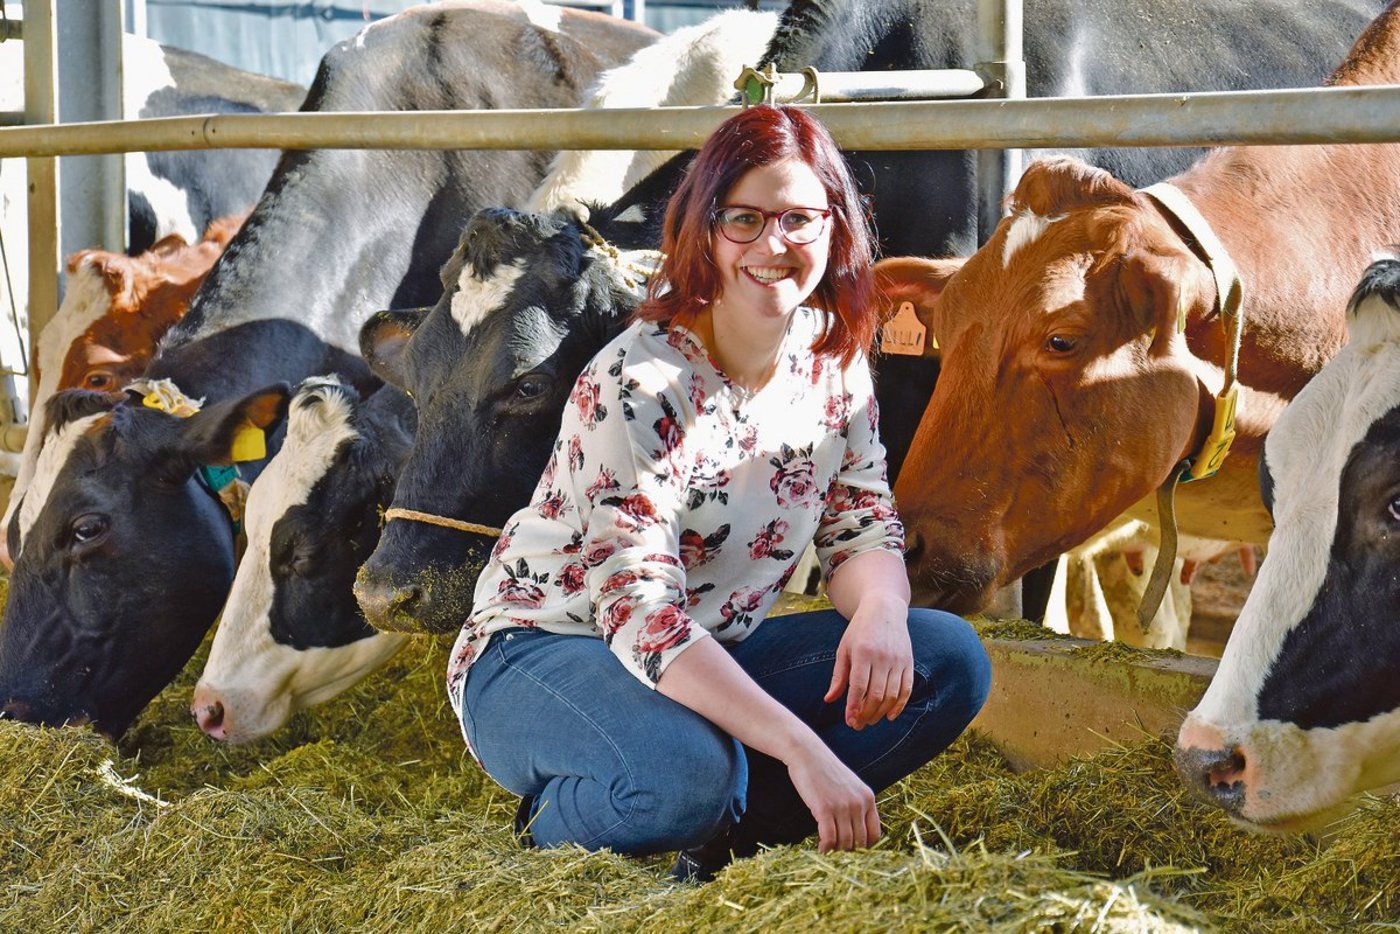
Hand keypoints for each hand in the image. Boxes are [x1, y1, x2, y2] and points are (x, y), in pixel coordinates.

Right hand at [785, 741, 879, 851]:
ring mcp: (843, 806)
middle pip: (860, 842)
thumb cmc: (825, 771)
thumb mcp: (849, 786)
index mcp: (868, 798)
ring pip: (845, 843)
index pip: (875, 834)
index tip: (853, 848)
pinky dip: (826, 848)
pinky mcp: (825, 808)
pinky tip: (821, 848)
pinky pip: (829, 838)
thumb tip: (855, 834)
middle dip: (848, 850)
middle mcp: (859, 803)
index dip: (865, 846)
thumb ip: (856, 805)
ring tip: (828, 848)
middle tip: (837, 851)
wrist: (807, 753)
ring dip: (836, 850)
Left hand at [824, 595, 912, 729]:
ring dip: (881, 713)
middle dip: (866, 714)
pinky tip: (890, 716)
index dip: (854, 707)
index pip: (859, 686)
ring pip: (891, 695)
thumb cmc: (859, 631)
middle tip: (858, 725)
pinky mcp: (909, 662)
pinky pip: (906, 689)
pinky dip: (900, 706)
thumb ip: (838, 676)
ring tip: (869, 720)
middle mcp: (882, 657)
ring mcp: (898, 660)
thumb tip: (829, 700)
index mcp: (863, 652)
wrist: (884, 609)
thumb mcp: (844, 649)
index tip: (849, 721)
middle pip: (876, 695)